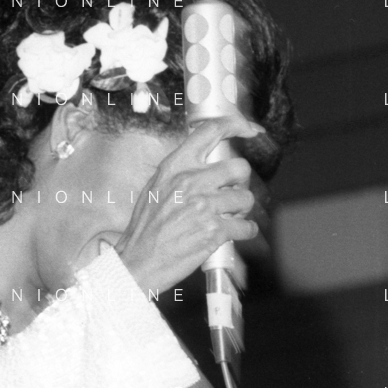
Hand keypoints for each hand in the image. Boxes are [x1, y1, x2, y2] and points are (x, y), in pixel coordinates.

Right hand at [114, 114, 263, 295]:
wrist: (138, 262)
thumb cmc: (145, 229)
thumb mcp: (155, 188)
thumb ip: (181, 172)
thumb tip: (207, 165)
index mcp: (175, 166)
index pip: (210, 131)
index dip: (237, 125)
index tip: (250, 130)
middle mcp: (191, 181)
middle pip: (239, 167)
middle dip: (241, 182)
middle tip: (232, 194)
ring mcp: (204, 206)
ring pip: (246, 199)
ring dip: (242, 210)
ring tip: (228, 217)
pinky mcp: (214, 231)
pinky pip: (246, 226)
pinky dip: (244, 231)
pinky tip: (234, 234)